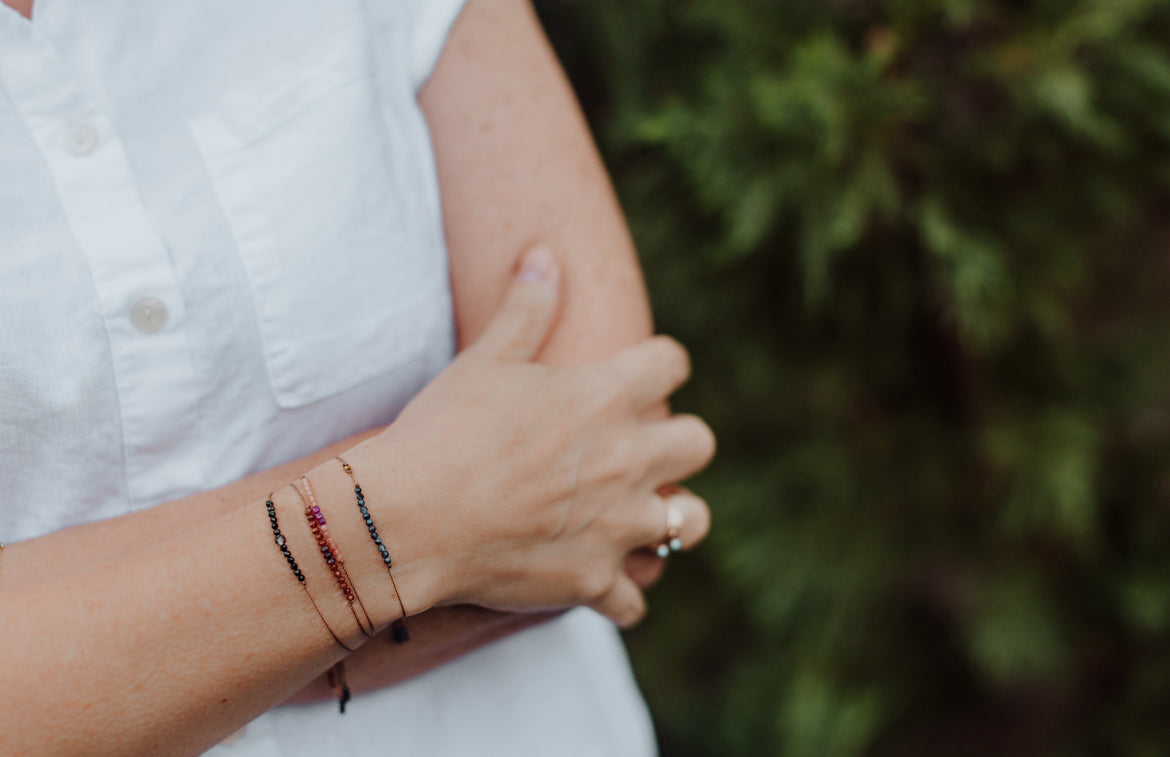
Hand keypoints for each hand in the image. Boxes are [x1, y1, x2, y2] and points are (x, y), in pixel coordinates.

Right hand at [345, 246, 713, 627]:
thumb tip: (546, 254)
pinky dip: (620, 594)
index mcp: (607, 398)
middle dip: (679, 443)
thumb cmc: (444, 432)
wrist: (407, 521)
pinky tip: (598, 581)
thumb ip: (526, 308)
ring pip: (691, 523)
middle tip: (639, 449)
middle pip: (700, 443)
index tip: (644, 374)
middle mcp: (628, 461)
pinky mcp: (594, 580)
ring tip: (639, 516)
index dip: (660, 365)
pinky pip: (635, 601)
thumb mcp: (486, 360)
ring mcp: (617, 526)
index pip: (673, 363)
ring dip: (671, 518)